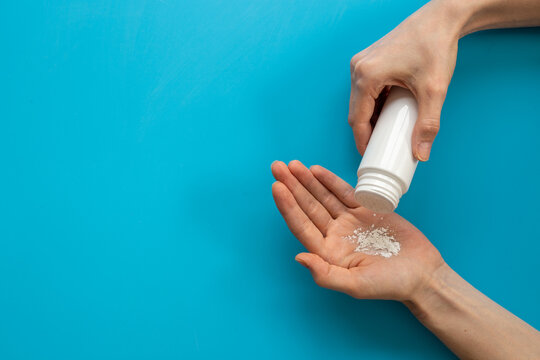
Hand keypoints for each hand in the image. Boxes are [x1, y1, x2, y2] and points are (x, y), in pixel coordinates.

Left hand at [271, 160, 444, 300]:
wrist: (422, 274)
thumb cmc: (390, 285)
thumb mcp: (356, 285)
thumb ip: (326, 274)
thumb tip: (299, 258)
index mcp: (328, 252)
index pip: (301, 225)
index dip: (288, 206)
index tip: (276, 187)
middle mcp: (334, 235)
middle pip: (308, 206)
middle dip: (292, 186)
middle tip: (277, 167)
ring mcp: (349, 222)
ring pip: (323, 196)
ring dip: (306, 181)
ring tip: (292, 164)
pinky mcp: (366, 211)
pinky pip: (344, 192)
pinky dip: (330, 181)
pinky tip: (315, 170)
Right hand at [349, 0, 462, 160]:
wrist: (441, 18)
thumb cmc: (435, 46)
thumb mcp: (434, 90)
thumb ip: (428, 124)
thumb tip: (421, 153)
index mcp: (367, 75)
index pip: (358, 119)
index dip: (362, 142)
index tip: (370, 157)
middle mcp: (358, 68)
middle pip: (356, 112)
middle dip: (367, 132)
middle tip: (381, 149)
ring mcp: (361, 63)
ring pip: (359, 102)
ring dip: (370, 119)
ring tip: (386, 133)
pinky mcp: (368, 61)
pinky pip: (364, 90)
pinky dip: (374, 105)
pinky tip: (387, 113)